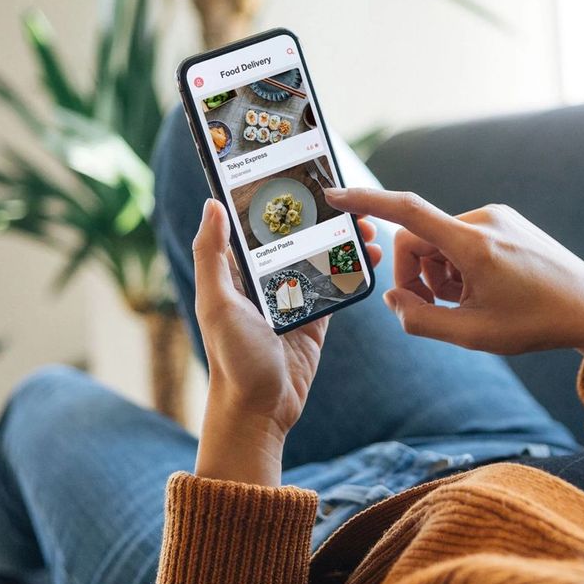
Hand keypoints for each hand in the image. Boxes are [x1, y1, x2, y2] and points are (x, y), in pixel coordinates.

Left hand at [192, 199, 381, 484]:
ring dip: (344, 238)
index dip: (276, 197)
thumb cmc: (232, 359)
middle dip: (322, 214)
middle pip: (297, 235)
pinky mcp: (317, 317)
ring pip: (322, 255)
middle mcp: (265, 280)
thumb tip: (211, 203)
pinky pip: (338, 284)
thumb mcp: (216, 303)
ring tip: (367, 225)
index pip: (257, 223)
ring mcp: (294, 297)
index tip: (300, 172)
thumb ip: (212, 254)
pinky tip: (371, 255)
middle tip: (348, 197)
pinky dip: (355, 268)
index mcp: (238, 271)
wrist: (260, 411)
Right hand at [325, 188, 583, 409]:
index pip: (407, 212)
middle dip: (415, 276)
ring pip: (439, 243)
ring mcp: (497, 217)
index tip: (334, 195)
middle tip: (433, 310)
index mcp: (473, 245)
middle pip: (418, 241)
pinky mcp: (505, 221)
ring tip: (468, 304)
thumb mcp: (472, 335)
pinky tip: (483, 290)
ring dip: (440, 274)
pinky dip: (459, 265)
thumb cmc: (535, 323)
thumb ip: (421, 320)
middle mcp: (483, 221)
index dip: (366, 201)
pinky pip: (461, 238)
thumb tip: (392, 300)